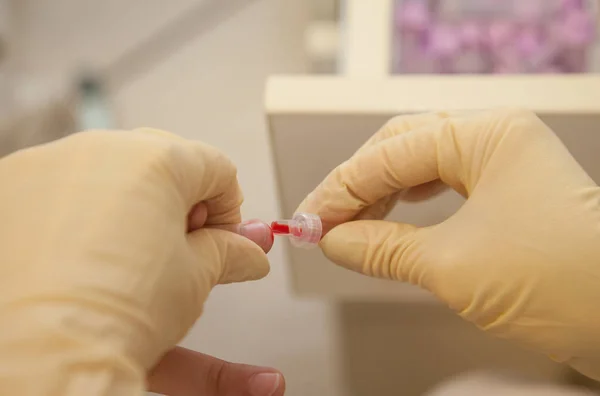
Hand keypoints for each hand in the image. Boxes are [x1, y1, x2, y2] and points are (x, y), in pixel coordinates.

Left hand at [0, 129, 276, 394]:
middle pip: (162, 166)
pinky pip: (62, 192)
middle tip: (183, 252)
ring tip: (135, 262)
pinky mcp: (10, 192)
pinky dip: (82, 218)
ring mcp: (48, 167)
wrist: (39, 353)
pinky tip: (88, 258)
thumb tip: (251, 250)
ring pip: (111, 176)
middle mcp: (98, 150)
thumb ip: (230, 252)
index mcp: (154, 159)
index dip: (230, 210)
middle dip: (182, 207)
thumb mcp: (196, 277)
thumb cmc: (120, 312)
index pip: (215, 168)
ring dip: (132, 211)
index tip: (225, 242)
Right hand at [299, 109, 599, 378]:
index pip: (390, 154)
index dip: (341, 189)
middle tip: (321, 222)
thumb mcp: (451, 266)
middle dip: (357, 186)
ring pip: (420, 165)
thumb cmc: (558, 284)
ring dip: (380, 195)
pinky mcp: (509, 192)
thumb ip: (382, 249)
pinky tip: (389, 217)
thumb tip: (333, 242)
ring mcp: (504, 162)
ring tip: (348, 225)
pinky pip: (444, 185)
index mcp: (486, 135)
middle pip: (402, 148)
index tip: (307, 221)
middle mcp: (495, 137)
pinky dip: (409, 204)